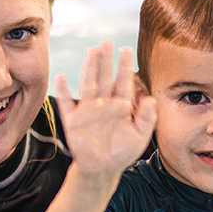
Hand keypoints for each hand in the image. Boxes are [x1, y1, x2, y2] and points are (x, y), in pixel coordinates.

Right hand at [54, 40, 156, 180]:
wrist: (102, 170)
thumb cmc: (122, 153)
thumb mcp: (140, 137)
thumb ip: (147, 119)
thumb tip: (151, 99)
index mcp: (120, 106)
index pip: (123, 82)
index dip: (124, 66)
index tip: (126, 49)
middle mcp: (104, 104)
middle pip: (104, 78)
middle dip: (105, 61)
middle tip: (107, 42)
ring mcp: (88, 111)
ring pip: (88, 85)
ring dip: (89, 69)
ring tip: (91, 52)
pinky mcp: (74, 122)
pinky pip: (67, 105)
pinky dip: (63, 92)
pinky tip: (61, 78)